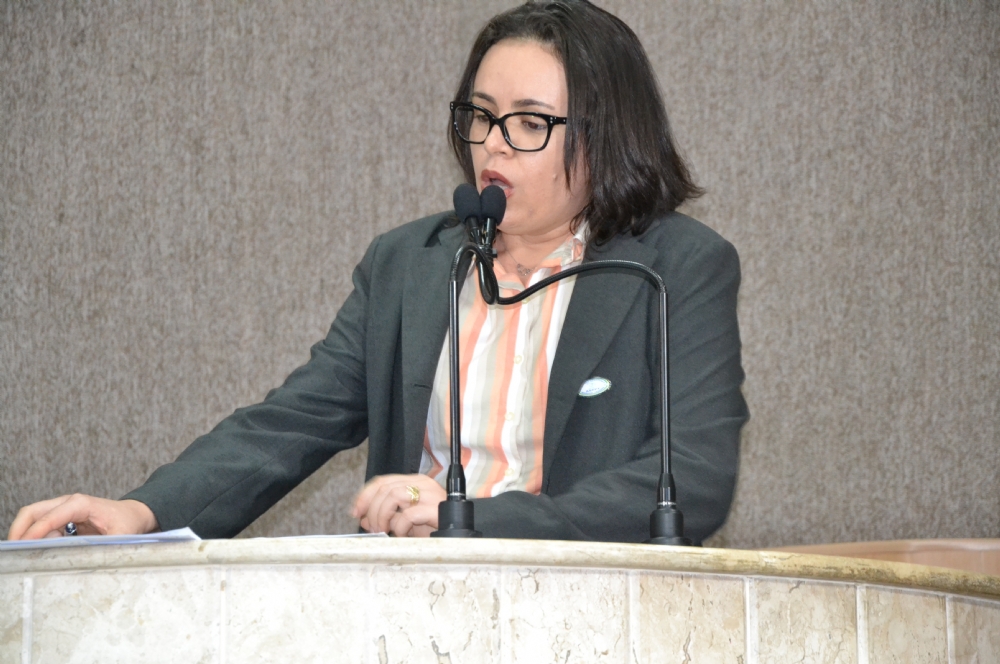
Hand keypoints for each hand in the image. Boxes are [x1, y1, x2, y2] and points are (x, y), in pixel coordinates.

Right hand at [7, 495, 158, 540]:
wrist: (134, 514)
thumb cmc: (128, 522)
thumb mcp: (120, 536)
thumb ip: (102, 547)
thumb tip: (84, 561)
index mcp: (81, 504)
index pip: (50, 516)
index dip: (35, 532)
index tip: (23, 547)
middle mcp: (68, 503)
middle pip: (32, 512)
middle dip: (19, 530)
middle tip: (14, 552)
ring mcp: (63, 509)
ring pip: (33, 518)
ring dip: (25, 535)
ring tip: (26, 555)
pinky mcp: (61, 518)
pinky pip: (41, 527)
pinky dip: (35, 538)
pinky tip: (39, 552)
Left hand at [351, 474, 444, 536]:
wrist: (457, 534)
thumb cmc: (433, 527)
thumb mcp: (404, 522)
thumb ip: (385, 517)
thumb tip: (364, 518)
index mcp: (414, 482)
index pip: (382, 481)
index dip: (365, 496)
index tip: (355, 512)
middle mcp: (421, 483)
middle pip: (385, 487)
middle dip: (372, 508)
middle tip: (372, 527)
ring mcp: (429, 494)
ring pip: (393, 495)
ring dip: (382, 515)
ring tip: (384, 530)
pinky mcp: (435, 508)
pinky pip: (409, 514)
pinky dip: (400, 526)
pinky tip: (402, 534)